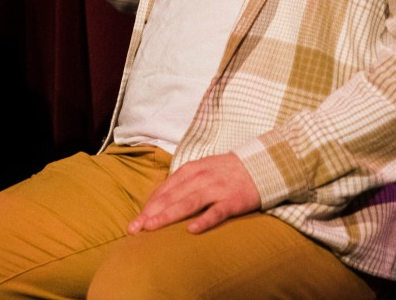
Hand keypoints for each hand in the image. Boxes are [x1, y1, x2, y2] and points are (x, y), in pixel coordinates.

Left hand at [127, 153, 259, 233]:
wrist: (261, 165)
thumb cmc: (226, 171)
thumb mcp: (201, 170)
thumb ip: (181, 184)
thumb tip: (159, 200)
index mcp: (190, 171)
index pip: (164, 190)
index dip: (148, 205)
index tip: (135, 221)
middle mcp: (200, 178)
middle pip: (171, 197)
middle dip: (151, 213)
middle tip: (135, 229)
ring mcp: (217, 189)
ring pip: (188, 203)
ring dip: (168, 215)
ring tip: (152, 228)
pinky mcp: (233, 201)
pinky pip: (217, 212)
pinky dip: (204, 220)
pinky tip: (191, 230)